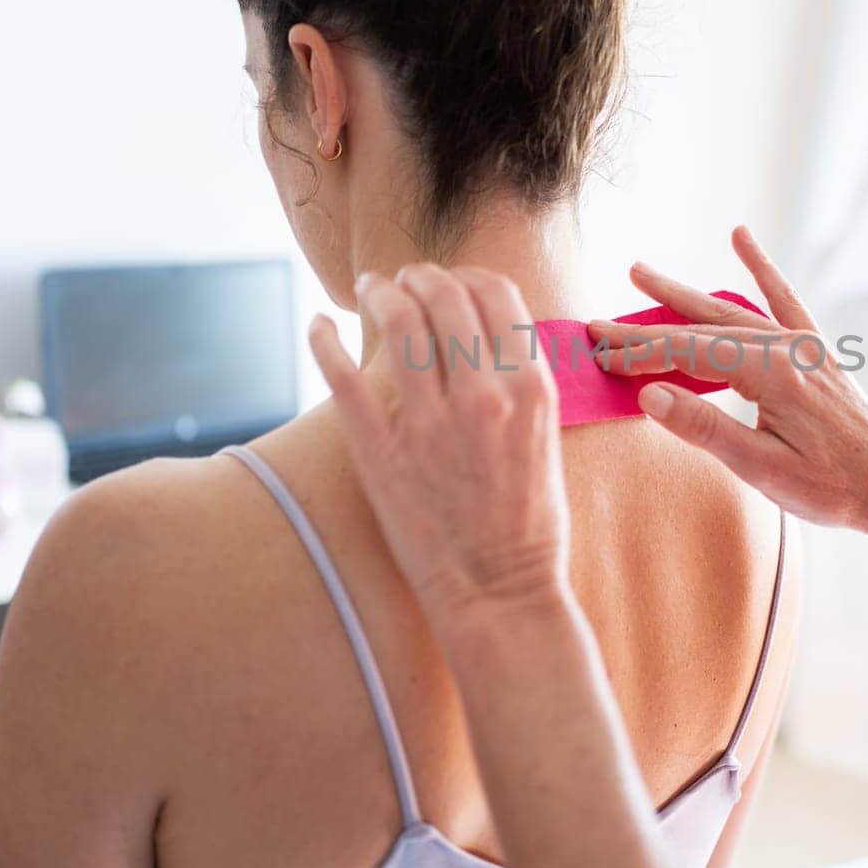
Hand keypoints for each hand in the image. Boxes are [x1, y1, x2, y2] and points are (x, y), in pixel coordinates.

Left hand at [309, 264, 572, 630]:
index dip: (468, 275)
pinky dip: (326, 340)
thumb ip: (521, 382)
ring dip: (381, 292)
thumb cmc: (530, 524)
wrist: (501, 593)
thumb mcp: (547, 437)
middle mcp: (483, 394)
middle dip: (421, 275)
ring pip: (398, 321)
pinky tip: (320, 325)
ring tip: (371, 289)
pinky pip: (343, 377)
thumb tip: (491, 334)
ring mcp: (429, 422)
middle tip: (405, 278)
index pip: (495, 293)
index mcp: (529, 387)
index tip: (451, 280)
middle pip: (445, 295)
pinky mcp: (381, 451)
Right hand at [590, 226, 867, 545]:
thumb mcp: (761, 469)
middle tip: (598, 323)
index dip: (638, 355)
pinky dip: (760, 269)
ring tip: (641, 272)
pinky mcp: (815, 351)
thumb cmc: (831, 487)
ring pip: (730, 312)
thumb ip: (704, 428)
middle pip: (700, 328)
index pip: (685, 354)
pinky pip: (782, 300)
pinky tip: (741, 238)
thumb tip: (649, 395)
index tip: (598, 358)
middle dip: (646, 324)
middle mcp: (784, 347)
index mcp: (768, 373)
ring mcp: (801, 345)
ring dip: (684, 295)